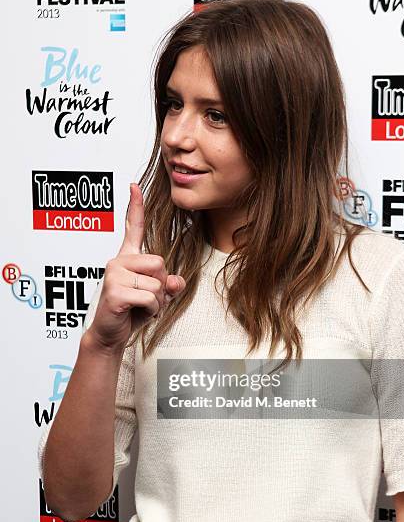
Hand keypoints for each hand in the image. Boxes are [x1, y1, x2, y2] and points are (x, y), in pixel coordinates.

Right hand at [86, 183, 185, 349]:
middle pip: (160, 262)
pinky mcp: (115, 292)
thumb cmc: (130, 313)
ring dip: (157, 301)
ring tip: (139, 307)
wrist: (110, 335)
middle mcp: (118, 262)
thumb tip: (176, 281)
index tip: (134, 186)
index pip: (132, 229)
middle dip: (161, 286)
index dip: (135, 207)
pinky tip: (135, 313)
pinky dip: (151, 310)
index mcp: (127, 259)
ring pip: (157, 283)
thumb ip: (168, 286)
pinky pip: (150, 298)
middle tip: (147, 299)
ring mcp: (114, 275)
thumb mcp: (156, 298)